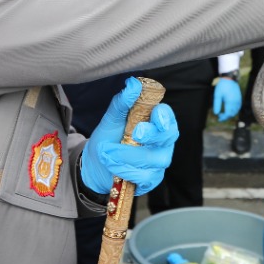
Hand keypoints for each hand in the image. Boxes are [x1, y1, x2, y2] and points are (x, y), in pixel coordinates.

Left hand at [81, 78, 178, 195]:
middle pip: (169, 136)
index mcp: (154, 122)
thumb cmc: (108, 139)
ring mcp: (159, 161)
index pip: (167, 116)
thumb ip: (122, 103)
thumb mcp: (110, 120)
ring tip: (108, 153)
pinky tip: (113, 166)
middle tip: (134, 134)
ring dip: (128, 155)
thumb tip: (132, 84)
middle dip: (152, 134)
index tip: (155, 115)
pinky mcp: (152, 179)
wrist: (95, 165)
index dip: (164, 115)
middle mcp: (162, 141)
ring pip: (154, 158)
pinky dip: (126, 171)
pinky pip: (146, 177)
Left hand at [212, 78, 241, 120]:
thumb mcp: (217, 95)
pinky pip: (238, 108)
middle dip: (226, 117)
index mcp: (230, 102)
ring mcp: (238, 100)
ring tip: (224, 114)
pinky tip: (229, 109)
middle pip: (232, 114)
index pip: (228, 114)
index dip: (223, 118)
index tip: (218, 118)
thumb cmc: (222, 86)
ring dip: (230, 114)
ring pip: (236, 112)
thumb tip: (216, 113)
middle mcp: (236, 102)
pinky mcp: (240, 99)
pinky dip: (234, 111)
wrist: (230, 78)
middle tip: (220, 116)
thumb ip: (216, 104)